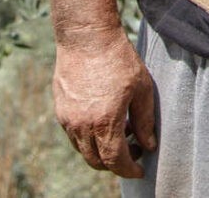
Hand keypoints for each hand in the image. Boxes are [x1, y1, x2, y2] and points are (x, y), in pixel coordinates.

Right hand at [53, 28, 157, 177]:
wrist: (86, 38)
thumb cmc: (119, 60)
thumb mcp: (142, 89)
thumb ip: (145, 121)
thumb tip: (148, 145)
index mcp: (104, 122)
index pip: (115, 161)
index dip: (129, 170)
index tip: (140, 170)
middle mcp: (82, 125)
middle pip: (97, 161)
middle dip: (116, 163)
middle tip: (135, 148)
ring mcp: (68, 119)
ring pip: (83, 150)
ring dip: (102, 150)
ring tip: (121, 131)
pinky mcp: (60, 110)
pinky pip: (75, 135)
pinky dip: (89, 137)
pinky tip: (104, 120)